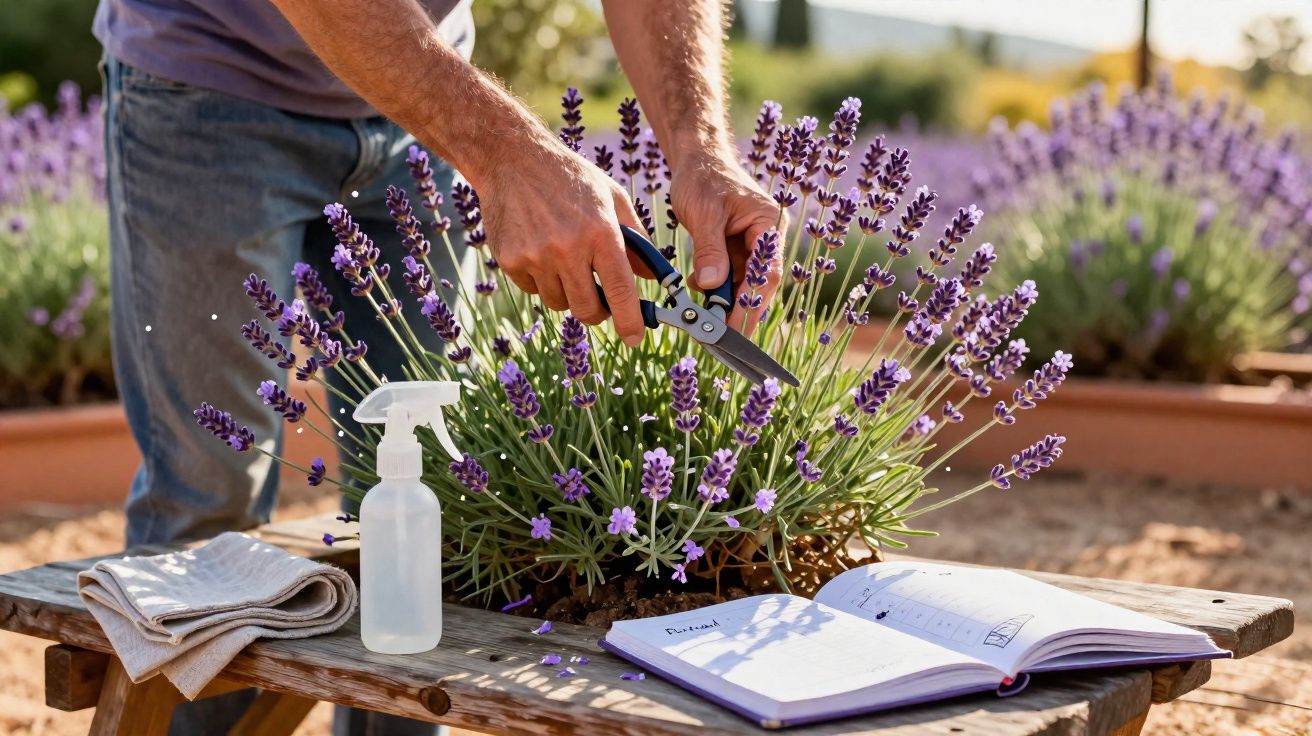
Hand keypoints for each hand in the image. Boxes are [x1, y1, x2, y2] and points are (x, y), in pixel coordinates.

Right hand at [480, 140, 647, 345]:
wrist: (512, 159)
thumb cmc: (570, 178)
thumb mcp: (612, 198)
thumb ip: (636, 239)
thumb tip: (652, 277)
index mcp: (600, 232)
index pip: (620, 291)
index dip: (630, 321)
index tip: (634, 338)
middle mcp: (567, 248)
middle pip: (587, 309)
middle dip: (597, 312)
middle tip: (598, 298)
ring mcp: (535, 256)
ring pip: (559, 303)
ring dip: (567, 292)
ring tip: (565, 260)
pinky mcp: (510, 260)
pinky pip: (533, 290)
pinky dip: (541, 280)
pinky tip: (540, 249)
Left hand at [669, 153, 786, 334]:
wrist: (697, 159)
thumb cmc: (704, 177)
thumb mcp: (704, 213)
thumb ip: (710, 249)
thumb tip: (712, 286)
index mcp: (768, 224)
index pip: (766, 272)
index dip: (752, 303)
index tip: (736, 327)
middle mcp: (766, 237)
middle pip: (758, 283)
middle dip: (740, 309)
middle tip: (720, 335)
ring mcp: (752, 243)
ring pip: (743, 282)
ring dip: (725, 300)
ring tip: (705, 319)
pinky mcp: (736, 248)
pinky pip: (729, 275)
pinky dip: (714, 287)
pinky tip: (696, 289)